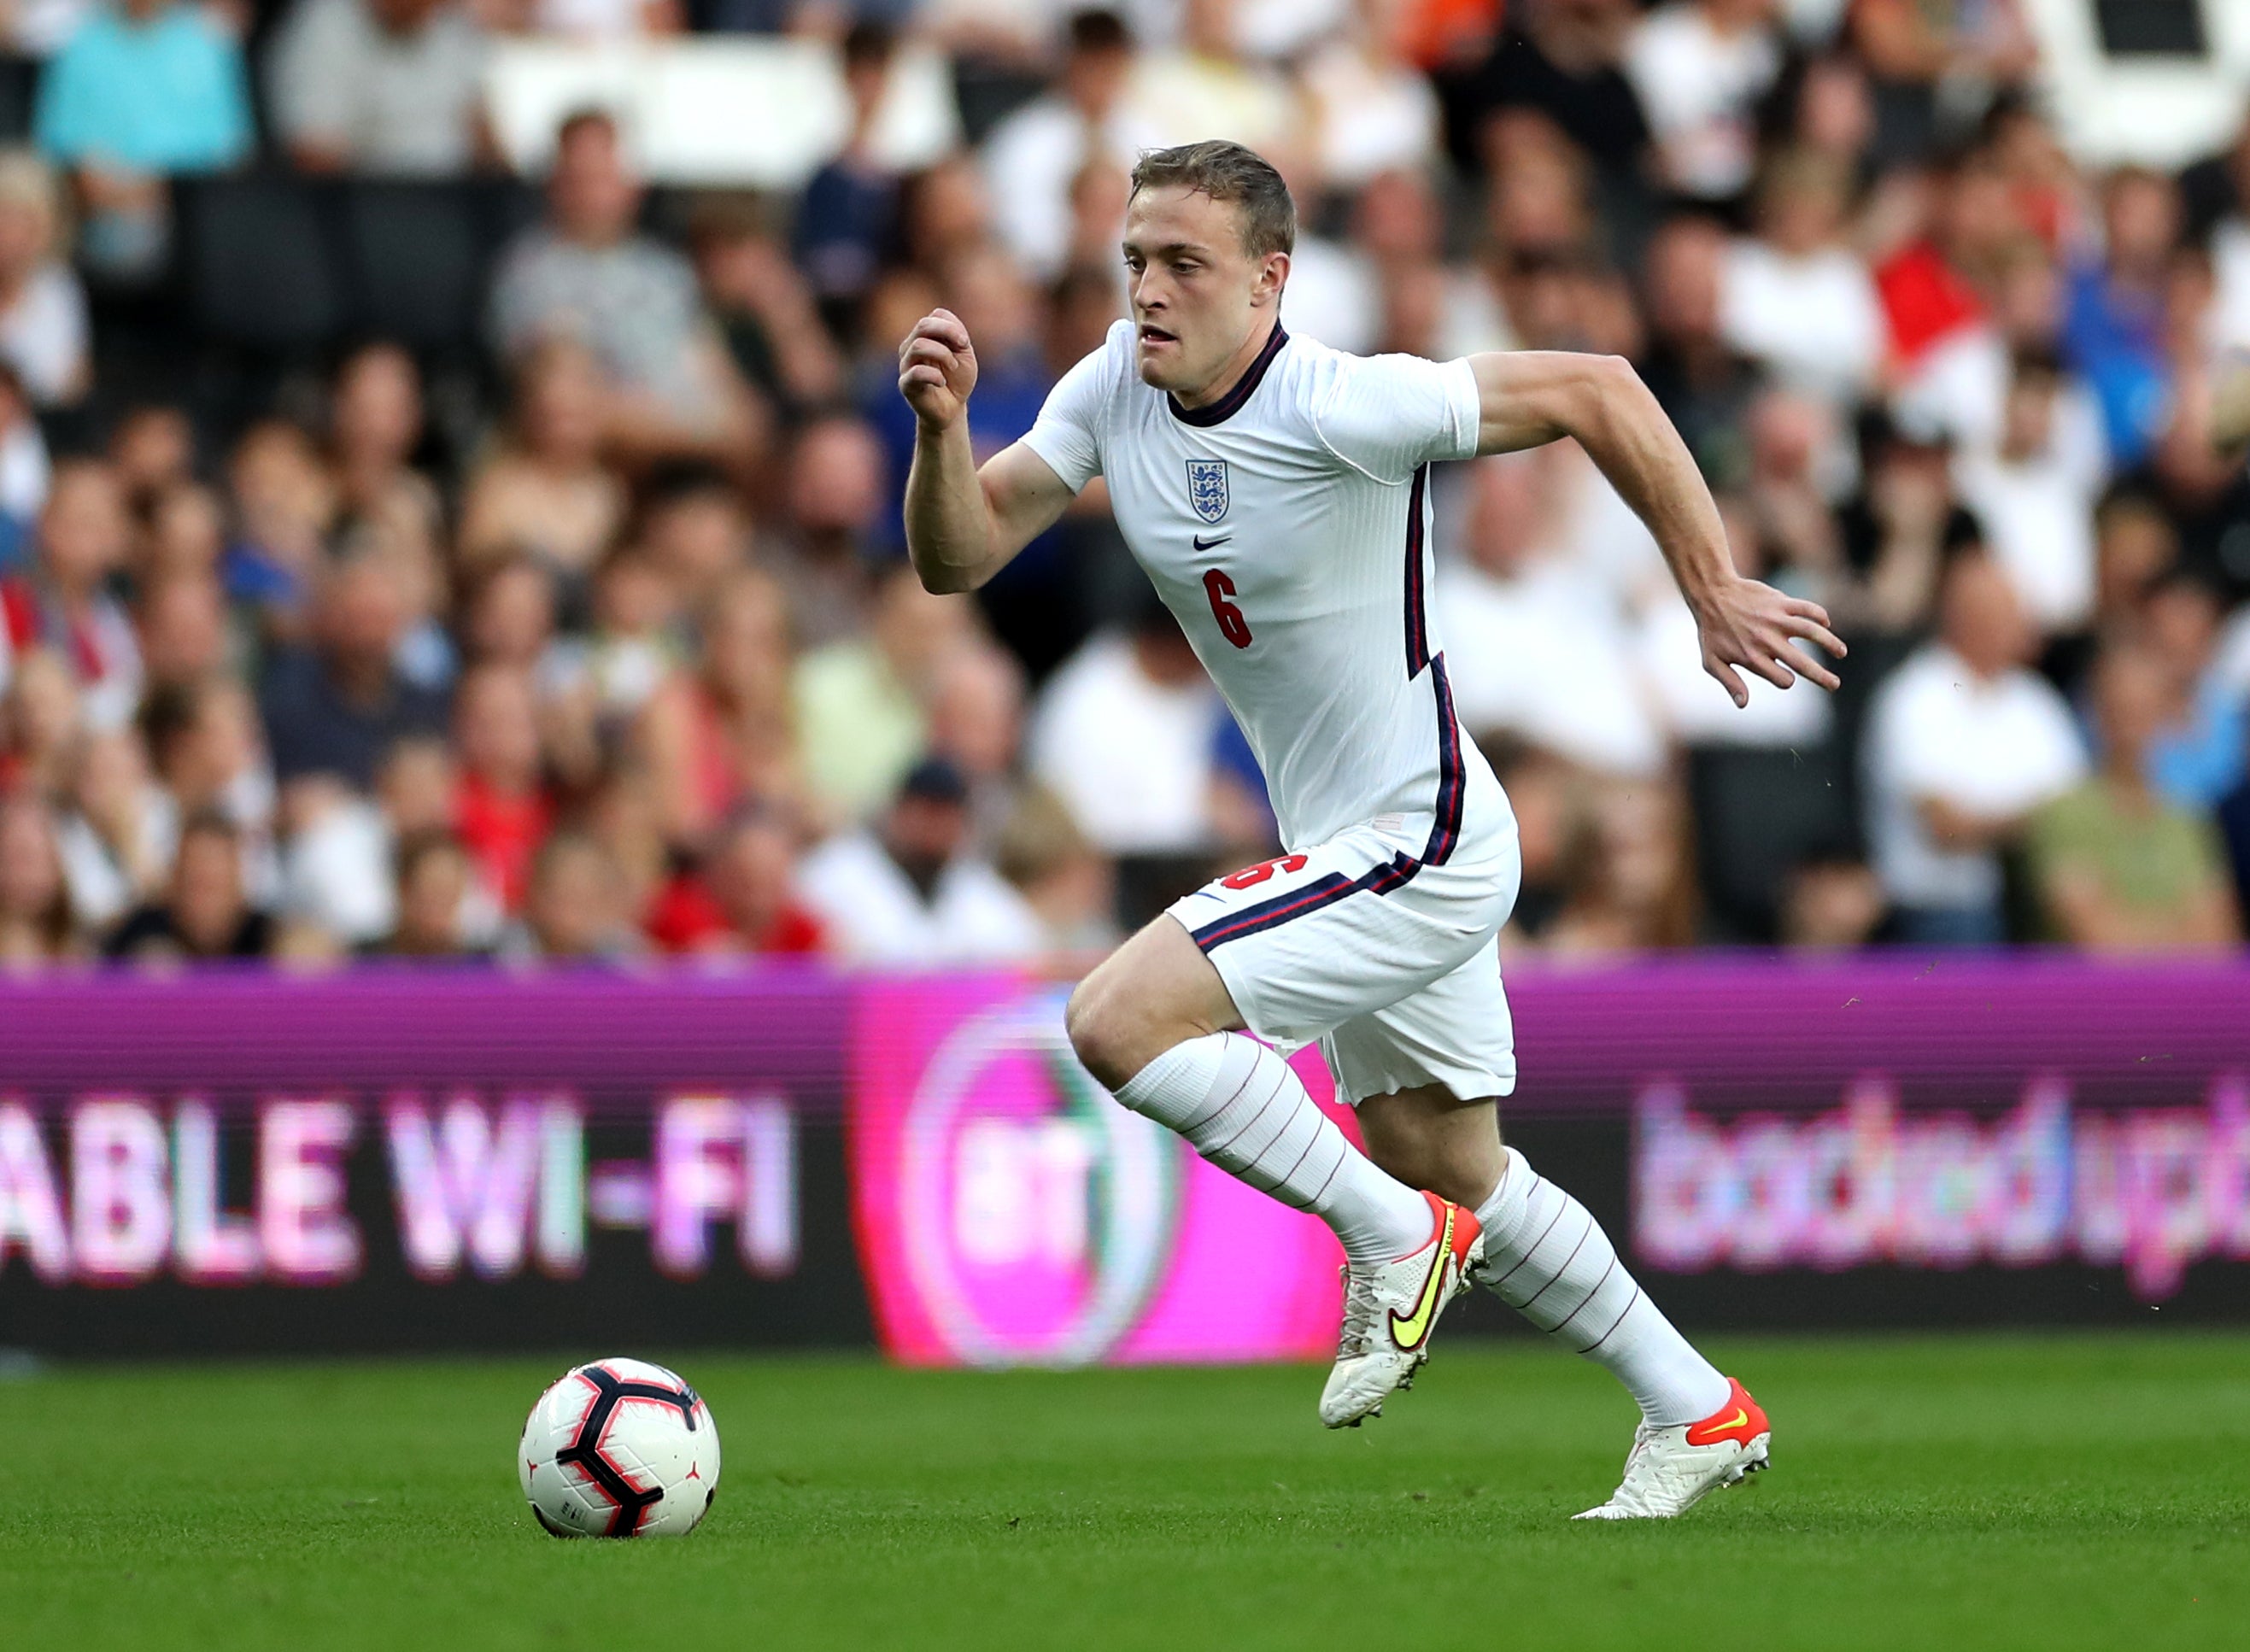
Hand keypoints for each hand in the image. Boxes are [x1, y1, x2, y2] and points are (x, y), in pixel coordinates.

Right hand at [898, 308, 977, 430]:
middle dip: (948, 332)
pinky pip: (915, 372)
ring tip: (953, 367)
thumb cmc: (956, 379)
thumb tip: (949, 327)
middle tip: (962, 347)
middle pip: (923, 324)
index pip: (936, 315)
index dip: (953, 325)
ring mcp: (906, 364)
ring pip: (919, 345)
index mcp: (925, 335)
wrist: (951, 409)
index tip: (964, 343)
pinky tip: (942, 382)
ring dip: (943, 354)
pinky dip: (934, 375)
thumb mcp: (964, 354)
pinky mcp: (905, 384)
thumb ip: (958, 336)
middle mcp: (911, 346)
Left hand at [1694, 576, 1845, 706]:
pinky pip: (1807, 608)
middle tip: (1835, 685)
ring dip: (1831, 643)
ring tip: (1841, 653)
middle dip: (1821, 677)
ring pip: (1812, 632)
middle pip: (1802, 664)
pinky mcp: (1781, 602)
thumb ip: (1730, 683)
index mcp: (1752, 658)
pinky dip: (1820, 615)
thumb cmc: (1711, 631)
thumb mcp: (1712, 661)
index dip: (1787, 681)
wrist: (1711, 593)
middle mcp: (1767, 641)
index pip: (1783, 679)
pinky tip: (1826, 623)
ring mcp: (1776, 620)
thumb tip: (1743, 705)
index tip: (1787, 678)